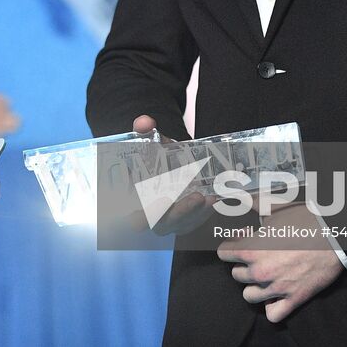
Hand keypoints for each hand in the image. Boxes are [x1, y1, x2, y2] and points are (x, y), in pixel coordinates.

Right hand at [131, 115, 214, 235]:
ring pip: (183, 223)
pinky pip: (197, 220)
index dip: (139, 220)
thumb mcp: (151, 146)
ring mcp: (172, 221)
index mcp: (136, 201)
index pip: (134, 219)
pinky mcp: (188, 221)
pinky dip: (206, 211)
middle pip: (162, 224)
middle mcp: (153, 216)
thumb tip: (144, 122)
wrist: (173, 167)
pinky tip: (213, 198)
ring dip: (197, 211)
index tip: (146, 214)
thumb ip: (145, 133)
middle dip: (179, 212)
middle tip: (195, 197)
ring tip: (209, 197)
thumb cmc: (157, 162)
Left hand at [218, 204, 343, 323]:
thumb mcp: (274, 207)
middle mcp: (260, 271)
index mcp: (251, 249)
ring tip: (265, 276)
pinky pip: (272, 314)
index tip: (242, 242)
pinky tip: (277, 295)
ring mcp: (276, 288)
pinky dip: (272, 307)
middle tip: (258, 256)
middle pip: (236, 274)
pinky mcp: (294, 299)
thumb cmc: (305, 219)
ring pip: (249, 296)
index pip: (224, 253)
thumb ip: (251, 204)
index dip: (232, 245)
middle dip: (244, 264)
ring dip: (255, 286)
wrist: (334, 235)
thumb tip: (238, 200)